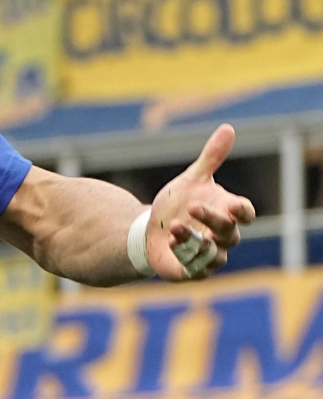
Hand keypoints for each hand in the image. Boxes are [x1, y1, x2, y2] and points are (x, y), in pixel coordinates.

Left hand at [147, 124, 256, 280]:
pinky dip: (186, 258)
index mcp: (226, 212)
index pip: (245, 213)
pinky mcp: (193, 270)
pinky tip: (170, 243)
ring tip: (173, 227)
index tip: (234, 204)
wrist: (152, 228)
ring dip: (194, 240)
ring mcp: (210, 255)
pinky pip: (196, 269)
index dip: (243, 211)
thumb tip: (228, 128)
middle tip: (192, 207)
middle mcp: (223, 236)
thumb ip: (211, 158)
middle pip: (229, 232)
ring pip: (212, 253)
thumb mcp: (192, 179)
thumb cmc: (178, 203)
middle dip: (213, 220)